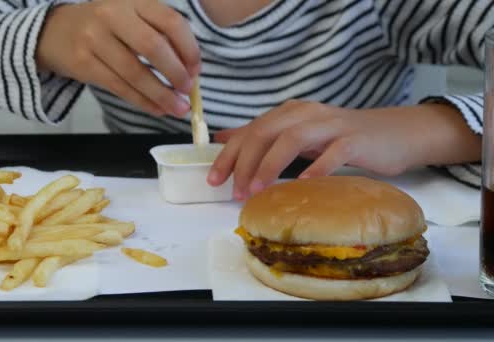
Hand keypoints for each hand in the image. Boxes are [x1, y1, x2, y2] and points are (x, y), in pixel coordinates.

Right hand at [36, 0, 200, 116]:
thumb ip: (159, 35)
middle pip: (153, 47)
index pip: (170, 22)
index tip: (196, 69)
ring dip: (161, 94)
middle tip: (188, 91)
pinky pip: (119, 87)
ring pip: (135, 73)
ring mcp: (95, 39)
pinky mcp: (83, 64)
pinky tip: (157, 108)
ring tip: (178, 107)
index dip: (189, 48)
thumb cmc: (106, 26)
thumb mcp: (132, 17)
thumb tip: (190, 70)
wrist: (55, 31)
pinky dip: (142, 101)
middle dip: (175, 73)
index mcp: (133, 1)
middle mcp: (113, 15)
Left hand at [207, 101, 480, 200]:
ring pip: (292, 139)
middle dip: (243, 162)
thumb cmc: (343, 138)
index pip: (251, 130)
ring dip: (270, 165)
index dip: (229, 154)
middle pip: (265, 132)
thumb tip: (226, 138)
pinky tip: (304, 184)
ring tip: (256, 190)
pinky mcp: (355, 140)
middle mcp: (306, 113)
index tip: (214, 179)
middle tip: (233, 191)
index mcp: (290, 113)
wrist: (395, 133)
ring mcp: (331, 125)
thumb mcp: (299, 133)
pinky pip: (333, 152)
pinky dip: (317, 168)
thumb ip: (265, 136)